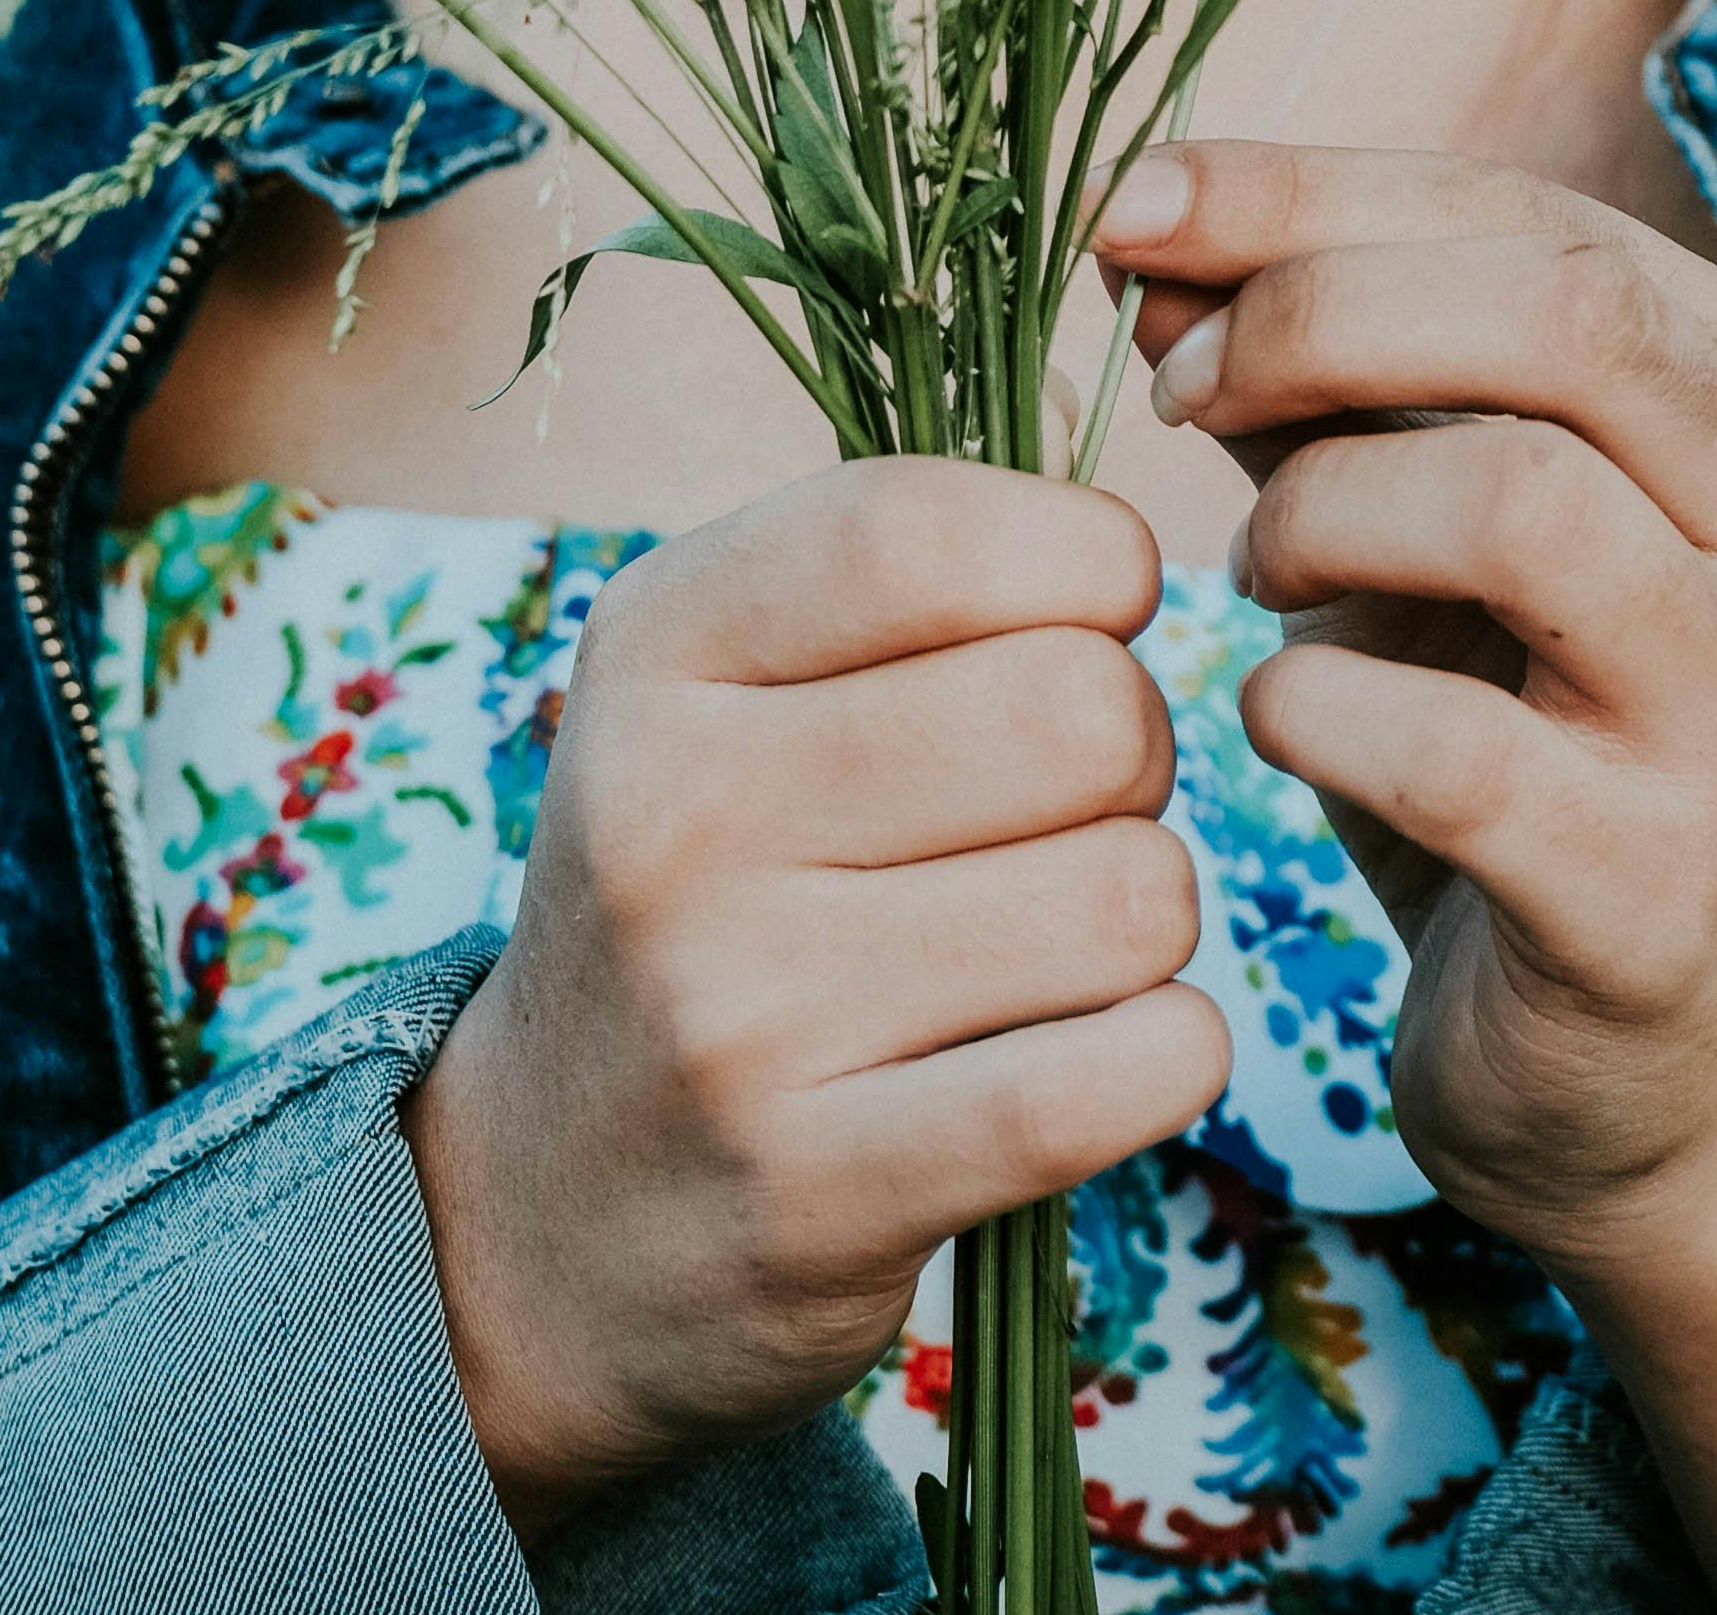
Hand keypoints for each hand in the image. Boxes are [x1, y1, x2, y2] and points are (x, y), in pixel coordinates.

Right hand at [405, 455, 1228, 1536]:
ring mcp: (741, 1020)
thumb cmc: (705, 888)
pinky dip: (1172, 1050)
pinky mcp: (825, 1195)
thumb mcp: (714, 683)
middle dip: (1135, 744)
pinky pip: (1125, 1074)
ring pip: (1128, 894)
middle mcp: (676, 821)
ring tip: (1065, 932)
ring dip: (1149, 911)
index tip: (1098, 604)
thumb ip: (895, 564)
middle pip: (1076, 709)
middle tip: (1077, 800)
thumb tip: (1112, 505)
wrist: (544, 1212)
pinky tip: (1110, 1046)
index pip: (919, 533)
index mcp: (652, 654)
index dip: (1077, 551)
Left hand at [1093, 132, 1716, 1261]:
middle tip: (1179, 387)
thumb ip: (1317, 368)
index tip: (1136, 205)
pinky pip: (1448, 747)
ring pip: (1525, 500)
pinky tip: (1275, 717)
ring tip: (1256, 572)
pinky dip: (1309, 705)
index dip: (1315, 191)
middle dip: (1321, 311)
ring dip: (1326, 509)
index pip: (1538, 216)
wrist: (1652, 1078)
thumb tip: (1152, 230)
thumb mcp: (1432, 515)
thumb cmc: (1520, 736)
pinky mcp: (1658, 894)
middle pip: (1567, 314)